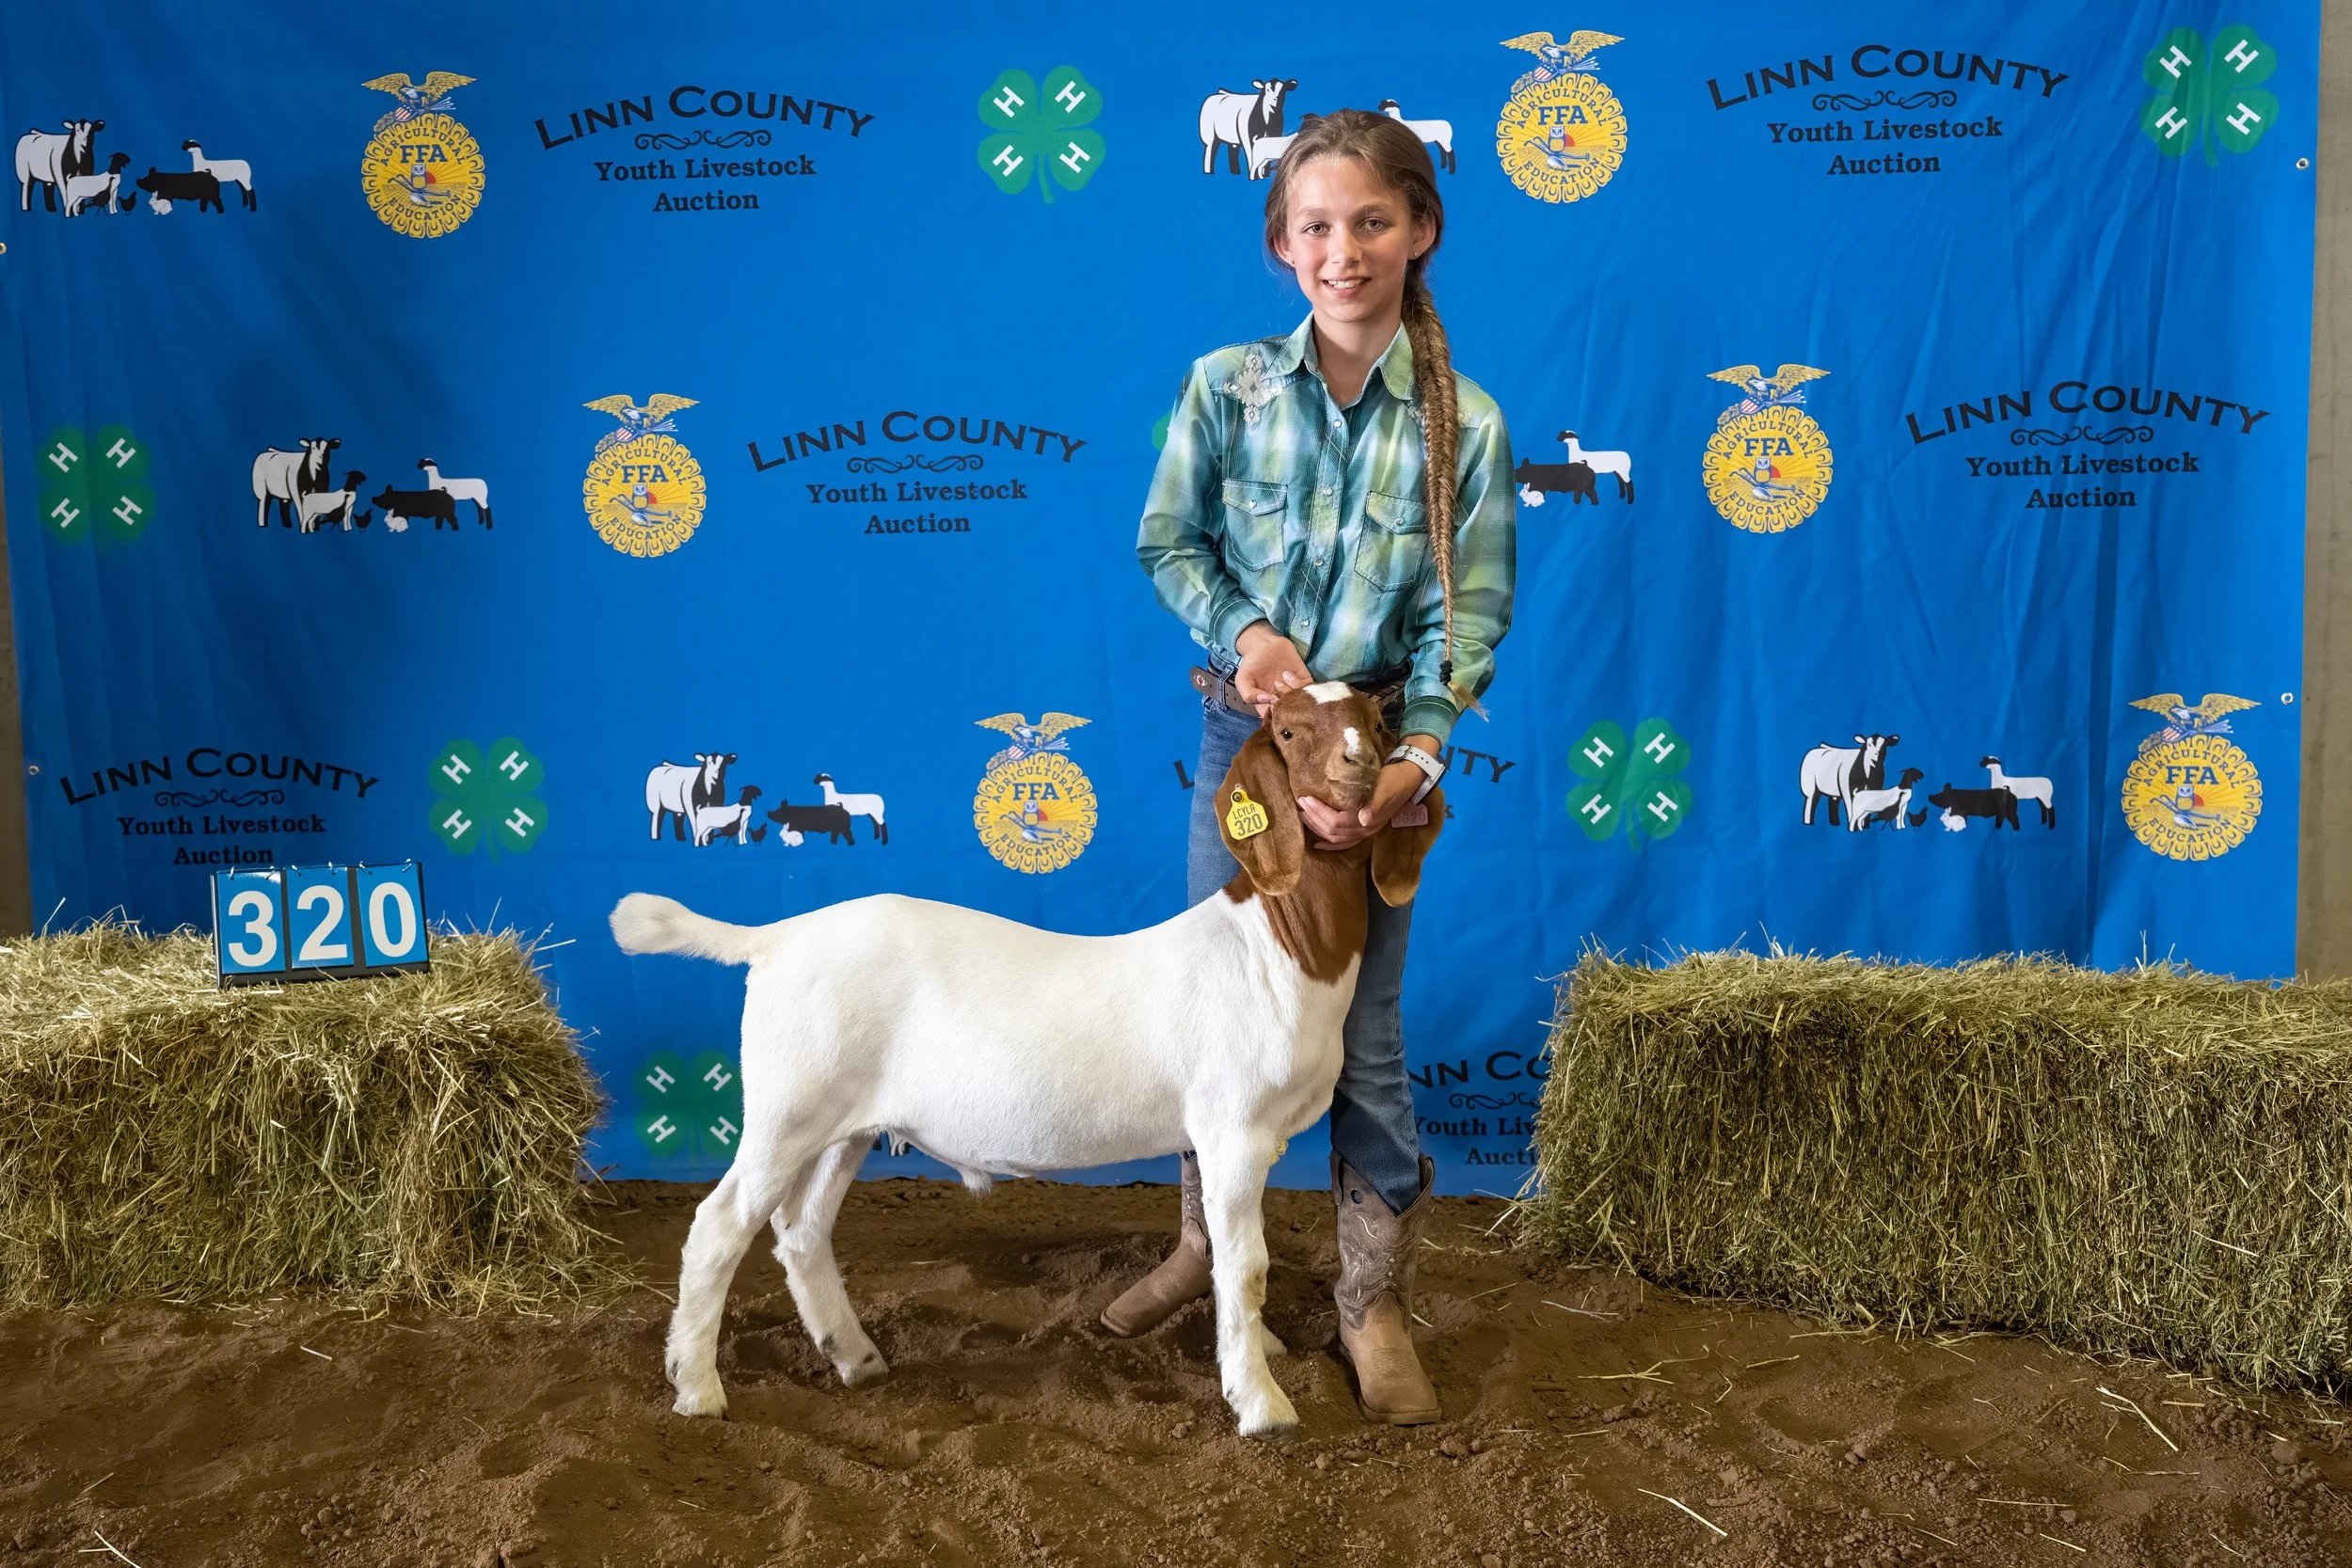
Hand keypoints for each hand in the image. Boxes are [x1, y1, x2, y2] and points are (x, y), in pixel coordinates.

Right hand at [1233, 621, 1310, 712]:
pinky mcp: (1304, 679)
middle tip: (1277, 690)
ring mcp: (1295, 690)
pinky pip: (1309, 688)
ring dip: (1291, 691)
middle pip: (1291, 712)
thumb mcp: (1242, 680)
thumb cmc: (1251, 663)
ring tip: (1281, 677)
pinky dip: (1300, 683)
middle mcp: (1283, 700)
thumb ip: (1248, 694)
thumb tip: (1266, 700)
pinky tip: (1288, 674)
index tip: (1272, 707)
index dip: (1276, 717)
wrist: (1264, 643)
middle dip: (1286, 704)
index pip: (1276, 719)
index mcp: (1268, 705)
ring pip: (1301, 701)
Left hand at [1298, 735, 1439, 850]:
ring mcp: (1365, 831)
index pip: (1337, 822)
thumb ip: (1375, 804)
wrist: (1409, 778)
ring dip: (1318, 829)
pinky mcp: (1365, 828)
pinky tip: (1318, 843)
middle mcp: (1366, 830)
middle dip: (1314, 819)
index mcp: (1368, 820)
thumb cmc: (1394, 779)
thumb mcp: (1384, 787)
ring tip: (1304, 817)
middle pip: (1333, 831)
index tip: (1305, 799)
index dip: (1319, 812)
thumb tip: (1363, 819)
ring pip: (1336, 838)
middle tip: (1300, 805)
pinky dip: (1330, 844)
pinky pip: (1345, 842)